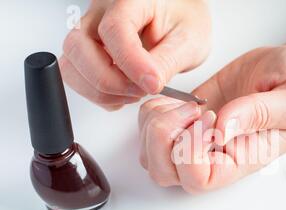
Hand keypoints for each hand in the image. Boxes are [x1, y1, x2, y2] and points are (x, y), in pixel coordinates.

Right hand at [60, 0, 210, 109]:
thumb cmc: (184, 22)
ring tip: (134, 92)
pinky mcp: (88, 52)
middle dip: (108, 80)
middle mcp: (102, 12)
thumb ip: (168, 61)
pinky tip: (125, 93)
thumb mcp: (189, 41)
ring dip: (101, 91)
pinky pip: (77, 78)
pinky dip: (99, 95)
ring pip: (71, 66)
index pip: (114, 29)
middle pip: (77, 47)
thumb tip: (150, 84)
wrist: (180, 20)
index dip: (131, 63)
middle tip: (141, 90)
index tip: (152, 84)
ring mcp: (90, 32)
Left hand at [139, 45, 285, 192]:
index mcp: (242, 159)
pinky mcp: (185, 119)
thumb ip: (261, 114)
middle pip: (166, 171)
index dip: (190, 152)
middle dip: (165, 137)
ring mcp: (196, 139)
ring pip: (151, 154)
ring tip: (189, 104)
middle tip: (193, 109)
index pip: (199, 180)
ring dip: (157, 124)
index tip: (209, 116)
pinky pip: (150, 128)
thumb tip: (221, 129)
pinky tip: (180, 99)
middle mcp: (215, 156)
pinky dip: (153, 111)